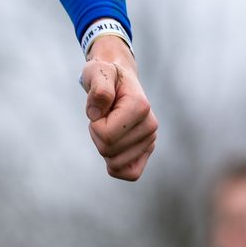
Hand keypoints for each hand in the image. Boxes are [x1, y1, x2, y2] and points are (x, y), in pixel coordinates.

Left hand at [81, 39, 157, 180]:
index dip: (94, 124)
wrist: (119, 81)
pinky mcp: (147, 151)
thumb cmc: (106, 76)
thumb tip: (97, 112)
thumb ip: (98, 87)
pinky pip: (130, 174)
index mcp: (140, 107)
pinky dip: (116, 166)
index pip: (106, 136)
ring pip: (115, 164)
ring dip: (104, 147)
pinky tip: (113, 149)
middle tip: (103, 117)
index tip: (100, 109)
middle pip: (108, 150)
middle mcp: (150, 126)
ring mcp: (151, 140)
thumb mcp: (98, 73)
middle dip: (97, 135)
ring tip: (110, 126)